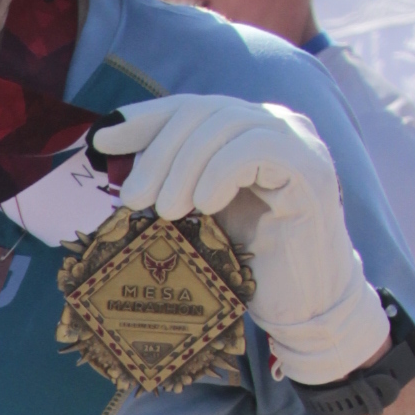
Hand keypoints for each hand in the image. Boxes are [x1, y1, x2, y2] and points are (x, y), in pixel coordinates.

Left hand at [102, 93, 387, 385]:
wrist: (302, 306)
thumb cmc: (247, 263)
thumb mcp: (197, 213)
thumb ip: (169, 179)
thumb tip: (112, 156)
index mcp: (246, 128)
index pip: (189, 107)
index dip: (144, 119)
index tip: (102, 142)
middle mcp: (276, 124)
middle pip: (203, 111)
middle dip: (158, 151)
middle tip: (133, 198)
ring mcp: (299, 142)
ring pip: (226, 125)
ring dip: (184, 166)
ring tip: (165, 210)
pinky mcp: (312, 170)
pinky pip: (257, 149)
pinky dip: (220, 172)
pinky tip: (204, 204)